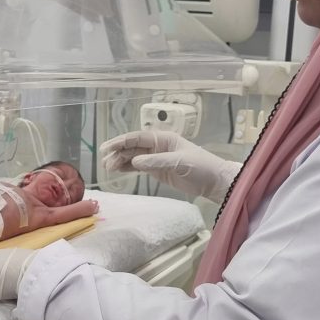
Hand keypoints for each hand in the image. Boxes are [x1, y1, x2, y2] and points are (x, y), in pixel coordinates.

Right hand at [100, 130, 242, 201]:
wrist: (214, 181)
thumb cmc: (200, 167)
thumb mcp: (179, 162)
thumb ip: (156, 161)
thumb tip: (134, 162)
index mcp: (163, 138)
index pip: (137, 138)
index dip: (120, 142)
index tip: (106, 148)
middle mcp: (157, 146)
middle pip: (132, 147)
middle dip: (117, 153)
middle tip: (104, 162)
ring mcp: (156, 158)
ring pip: (133, 158)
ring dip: (120, 161)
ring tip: (107, 168)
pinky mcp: (158, 170)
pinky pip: (138, 167)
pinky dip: (127, 168)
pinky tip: (117, 171)